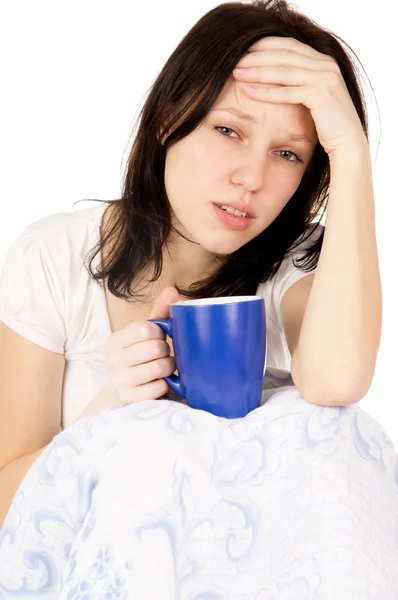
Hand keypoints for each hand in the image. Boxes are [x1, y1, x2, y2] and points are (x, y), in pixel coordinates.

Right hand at [104, 286, 178, 404]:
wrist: (130, 389)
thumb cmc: (141, 356)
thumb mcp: (148, 334)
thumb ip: (160, 312)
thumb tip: (172, 290)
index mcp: (114, 340)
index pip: (146, 329)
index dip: (160, 333)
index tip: (159, 338)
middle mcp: (111, 361)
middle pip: (155, 348)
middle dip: (166, 351)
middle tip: (163, 354)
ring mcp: (118, 382)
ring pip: (159, 368)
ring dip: (169, 367)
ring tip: (165, 367)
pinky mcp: (129, 399)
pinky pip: (159, 388)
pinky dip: (166, 384)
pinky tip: (160, 382)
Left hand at [232, 36, 366, 155]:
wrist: (347, 142)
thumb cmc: (327, 124)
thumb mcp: (313, 96)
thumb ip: (300, 81)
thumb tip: (275, 75)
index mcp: (324, 60)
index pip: (290, 45)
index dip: (266, 45)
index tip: (244, 49)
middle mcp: (326, 64)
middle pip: (284, 54)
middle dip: (257, 57)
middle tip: (236, 61)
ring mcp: (325, 77)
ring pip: (284, 71)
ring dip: (258, 71)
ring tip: (237, 74)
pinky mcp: (321, 94)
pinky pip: (288, 91)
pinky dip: (267, 91)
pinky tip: (249, 92)